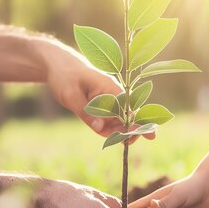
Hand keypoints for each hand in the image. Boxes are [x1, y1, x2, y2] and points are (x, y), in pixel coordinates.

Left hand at [38, 40, 154, 139]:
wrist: (58, 65)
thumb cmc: (65, 76)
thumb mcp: (71, 95)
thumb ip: (87, 113)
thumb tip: (100, 128)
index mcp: (111, 89)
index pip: (129, 109)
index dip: (138, 123)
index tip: (150, 135)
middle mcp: (114, 94)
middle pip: (128, 117)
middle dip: (129, 131)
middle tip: (127, 142)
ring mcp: (109, 100)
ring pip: (118, 121)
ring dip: (115, 131)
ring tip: (110, 135)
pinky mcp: (102, 105)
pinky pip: (108, 120)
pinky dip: (106, 128)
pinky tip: (99, 128)